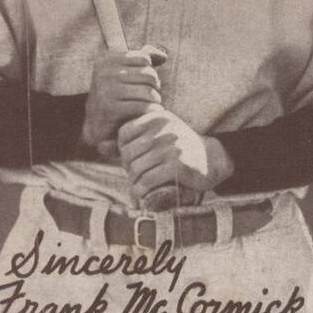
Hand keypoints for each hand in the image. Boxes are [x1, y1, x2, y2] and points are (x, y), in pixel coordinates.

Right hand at [81, 46, 165, 153]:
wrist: (97, 124)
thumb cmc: (116, 94)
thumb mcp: (125, 71)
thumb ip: (143, 58)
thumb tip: (164, 56)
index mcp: (107, 59)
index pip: (144, 58)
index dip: (149, 71)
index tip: (143, 82)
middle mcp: (105, 72)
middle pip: (148, 74)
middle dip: (154, 86)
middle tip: (150, 96)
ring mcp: (106, 91)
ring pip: (148, 91)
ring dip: (155, 100)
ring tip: (151, 104)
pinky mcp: (111, 109)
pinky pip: (143, 106)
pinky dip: (152, 110)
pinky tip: (150, 113)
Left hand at [118, 108, 234, 201]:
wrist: (212, 159)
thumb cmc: (180, 147)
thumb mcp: (158, 135)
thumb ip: (133, 138)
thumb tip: (100, 146)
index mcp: (158, 117)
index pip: (125, 133)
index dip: (123, 149)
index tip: (132, 159)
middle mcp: (164, 129)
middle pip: (129, 152)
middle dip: (128, 167)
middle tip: (135, 176)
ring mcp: (171, 147)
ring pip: (136, 167)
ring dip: (134, 181)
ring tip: (138, 186)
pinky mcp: (177, 166)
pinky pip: (147, 180)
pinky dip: (140, 190)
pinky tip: (140, 195)